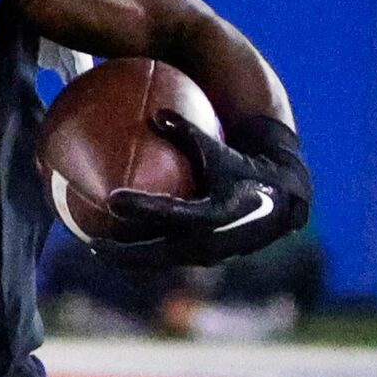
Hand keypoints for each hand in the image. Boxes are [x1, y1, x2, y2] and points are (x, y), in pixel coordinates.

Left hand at [100, 111, 311, 267]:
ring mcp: (210, 256)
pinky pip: (169, 259)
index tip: (111, 200)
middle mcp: (212, 242)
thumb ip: (189, 133)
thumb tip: (156, 114)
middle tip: (91, 243)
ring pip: (162, 262)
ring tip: (98, 250)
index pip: (171, 213)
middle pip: (158, 254)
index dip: (142, 207)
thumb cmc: (248, 168)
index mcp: (216, 214)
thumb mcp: (220, 150)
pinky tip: (119, 246)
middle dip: (124, 253)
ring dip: (130, 259)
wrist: (284, 200)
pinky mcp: (207, 260)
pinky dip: (144, 255)